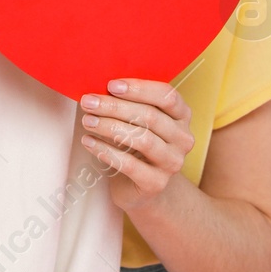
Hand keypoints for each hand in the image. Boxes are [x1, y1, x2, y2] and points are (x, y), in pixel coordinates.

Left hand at [80, 79, 194, 212]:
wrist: (142, 186)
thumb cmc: (137, 144)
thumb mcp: (140, 120)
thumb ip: (131, 103)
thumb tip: (100, 87)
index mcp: (182, 115)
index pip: (167, 96)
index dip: (139, 89)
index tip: (111, 85)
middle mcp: (183, 138)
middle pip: (150, 116)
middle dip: (114, 107)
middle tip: (88, 102)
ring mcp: (172, 163)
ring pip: (141, 139)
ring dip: (109, 127)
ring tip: (87, 121)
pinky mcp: (156, 183)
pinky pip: (129, 164)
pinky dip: (105, 151)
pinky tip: (89, 142)